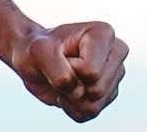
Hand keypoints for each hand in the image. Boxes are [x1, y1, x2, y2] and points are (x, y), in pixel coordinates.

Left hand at [11, 22, 127, 121]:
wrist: (30, 59)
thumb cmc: (36, 49)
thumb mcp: (39, 52)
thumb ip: (58, 70)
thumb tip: (79, 92)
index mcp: (104, 33)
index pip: (90, 71)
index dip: (68, 66)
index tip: (60, 53)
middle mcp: (116, 54)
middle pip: (96, 90)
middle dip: (70, 83)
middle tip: (61, 66)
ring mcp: (114, 76)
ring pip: (94, 105)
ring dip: (69, 96)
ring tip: (63, 76)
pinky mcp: (108, 96)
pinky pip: (88, 113)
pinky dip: (69, 106)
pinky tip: (65, 90)